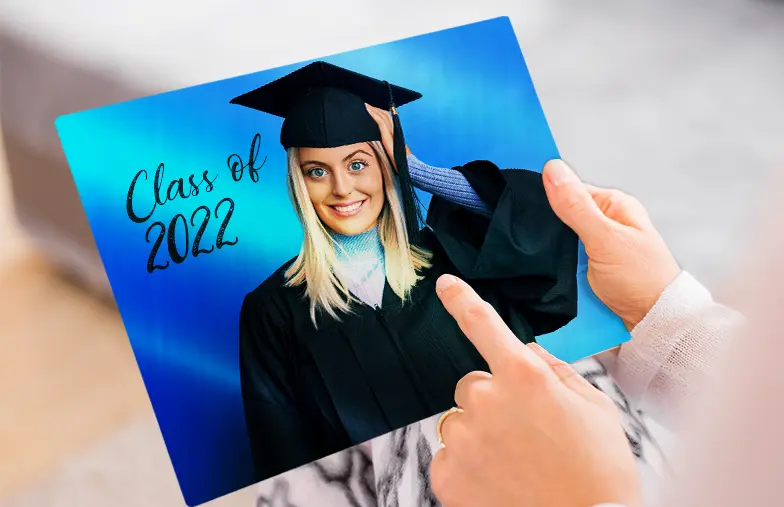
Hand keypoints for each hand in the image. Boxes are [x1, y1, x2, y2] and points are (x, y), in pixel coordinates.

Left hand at [365, 103, 411, 171]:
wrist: (409, 167)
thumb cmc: (402, 164)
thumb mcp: (396, 154)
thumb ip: (390, 149)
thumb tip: (385, 150)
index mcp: (396, 135)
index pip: (388, 120)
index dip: (381, 114)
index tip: (374, 109)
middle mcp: (395, 132)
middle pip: (386, 116)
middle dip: (377, 109)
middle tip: (368, 104)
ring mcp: (392, 133)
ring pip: (383, 116)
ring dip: (374, 109)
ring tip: (366, 104)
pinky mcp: (388, 136)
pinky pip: (380, 122)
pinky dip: (374, 114)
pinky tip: (368, 109)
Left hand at [430, 274, 642, 506]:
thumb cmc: (599, 470)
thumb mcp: (595, 407)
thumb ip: (555, 370)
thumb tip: (528, 352)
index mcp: (524, 377)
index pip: (483, 325)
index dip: (461, 300)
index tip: (445, 283)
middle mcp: (487, 401)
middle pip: (471, 384)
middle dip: (492, 400)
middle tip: (525, 432)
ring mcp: (463, 440)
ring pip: (459, 422)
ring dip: (479, 435)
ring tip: (516, 463)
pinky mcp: (447, 475)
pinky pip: (448, 457)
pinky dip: (467, 467)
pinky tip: (499, 482)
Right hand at [542, 160, 679, 329]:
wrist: (655, 324)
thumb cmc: (642, 279)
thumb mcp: (606, 238)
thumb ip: (576, 206)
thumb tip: (552, 169)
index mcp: (612, 205)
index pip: (568, 191)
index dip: (545, 199)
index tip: (521, 210)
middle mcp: (603, 223)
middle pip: (559, 218)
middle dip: (544, 231)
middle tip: (527, 242)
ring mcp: (594, 247)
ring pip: (557, 243)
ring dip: (547, 253)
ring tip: (533, 260)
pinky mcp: (587, 270)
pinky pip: (561, 263)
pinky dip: (553, 268)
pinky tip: (542, 273)